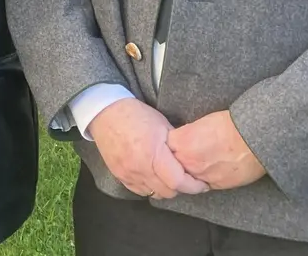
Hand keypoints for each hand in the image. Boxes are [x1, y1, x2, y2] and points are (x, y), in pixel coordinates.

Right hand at [87, 98, 208, 198]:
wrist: (106, 113)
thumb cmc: (136, 115)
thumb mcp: (162, 124)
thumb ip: (176, 145)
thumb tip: (191, 159)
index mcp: (153, 153)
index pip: (178, 181)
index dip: (193, 186)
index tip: (201, 184)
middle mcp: (140, 167)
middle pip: (168, 192)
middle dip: (181, 188)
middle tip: (187, 179)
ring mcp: (128, 173)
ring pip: (154, 194)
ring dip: (165, 189)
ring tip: (169, 177)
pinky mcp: (119, 176)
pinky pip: (139, 191)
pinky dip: (149, 187)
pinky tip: (153, 177)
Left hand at [167, 110, 265, 190]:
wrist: (252, 138)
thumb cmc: (229, 125)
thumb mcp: (200, 123)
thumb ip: (186, 136)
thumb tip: (182, 141)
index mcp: (181, 143)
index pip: (164, 148)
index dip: (170, 147)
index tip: (175, 145)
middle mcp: (187, 162)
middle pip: (173, 166)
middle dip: (178, 162)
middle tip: (188, 155)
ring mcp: (200, 176)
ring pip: (187, 179)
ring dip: (191, 173)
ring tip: (202, 162)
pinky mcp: (215, 185)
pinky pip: (203, 184)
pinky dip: (205, 179)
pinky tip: (213, 169)